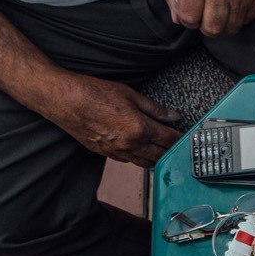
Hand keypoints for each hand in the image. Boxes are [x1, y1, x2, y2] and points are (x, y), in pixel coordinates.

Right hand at [39, 72, 183, 166]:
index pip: (169, 140)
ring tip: (166, 155)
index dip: (182, 140)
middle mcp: (130, 145)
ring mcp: (117, 152)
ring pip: (144, 163)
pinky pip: (128, 161)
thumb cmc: (94, 93)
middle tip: (181, 150)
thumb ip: (154, 109)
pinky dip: (139, 158)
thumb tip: (173, 116)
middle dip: (173, 153)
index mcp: (140, 129)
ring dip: (157, 160)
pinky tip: (142, 153)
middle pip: (160, 156)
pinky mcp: (105, 153)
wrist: (64, 101)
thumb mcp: (130, 95)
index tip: (190, 139)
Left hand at [164, 0, 254, 37]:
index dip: (187, 19)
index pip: (188, 19)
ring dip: (223, 23)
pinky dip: (239, 16)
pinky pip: (247, 20)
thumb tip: (177, 18)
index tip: (191, 12)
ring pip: (230, 29)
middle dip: (205, 25)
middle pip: (211, 29)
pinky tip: (233, 2)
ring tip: (220, 8)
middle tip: (205, 13)